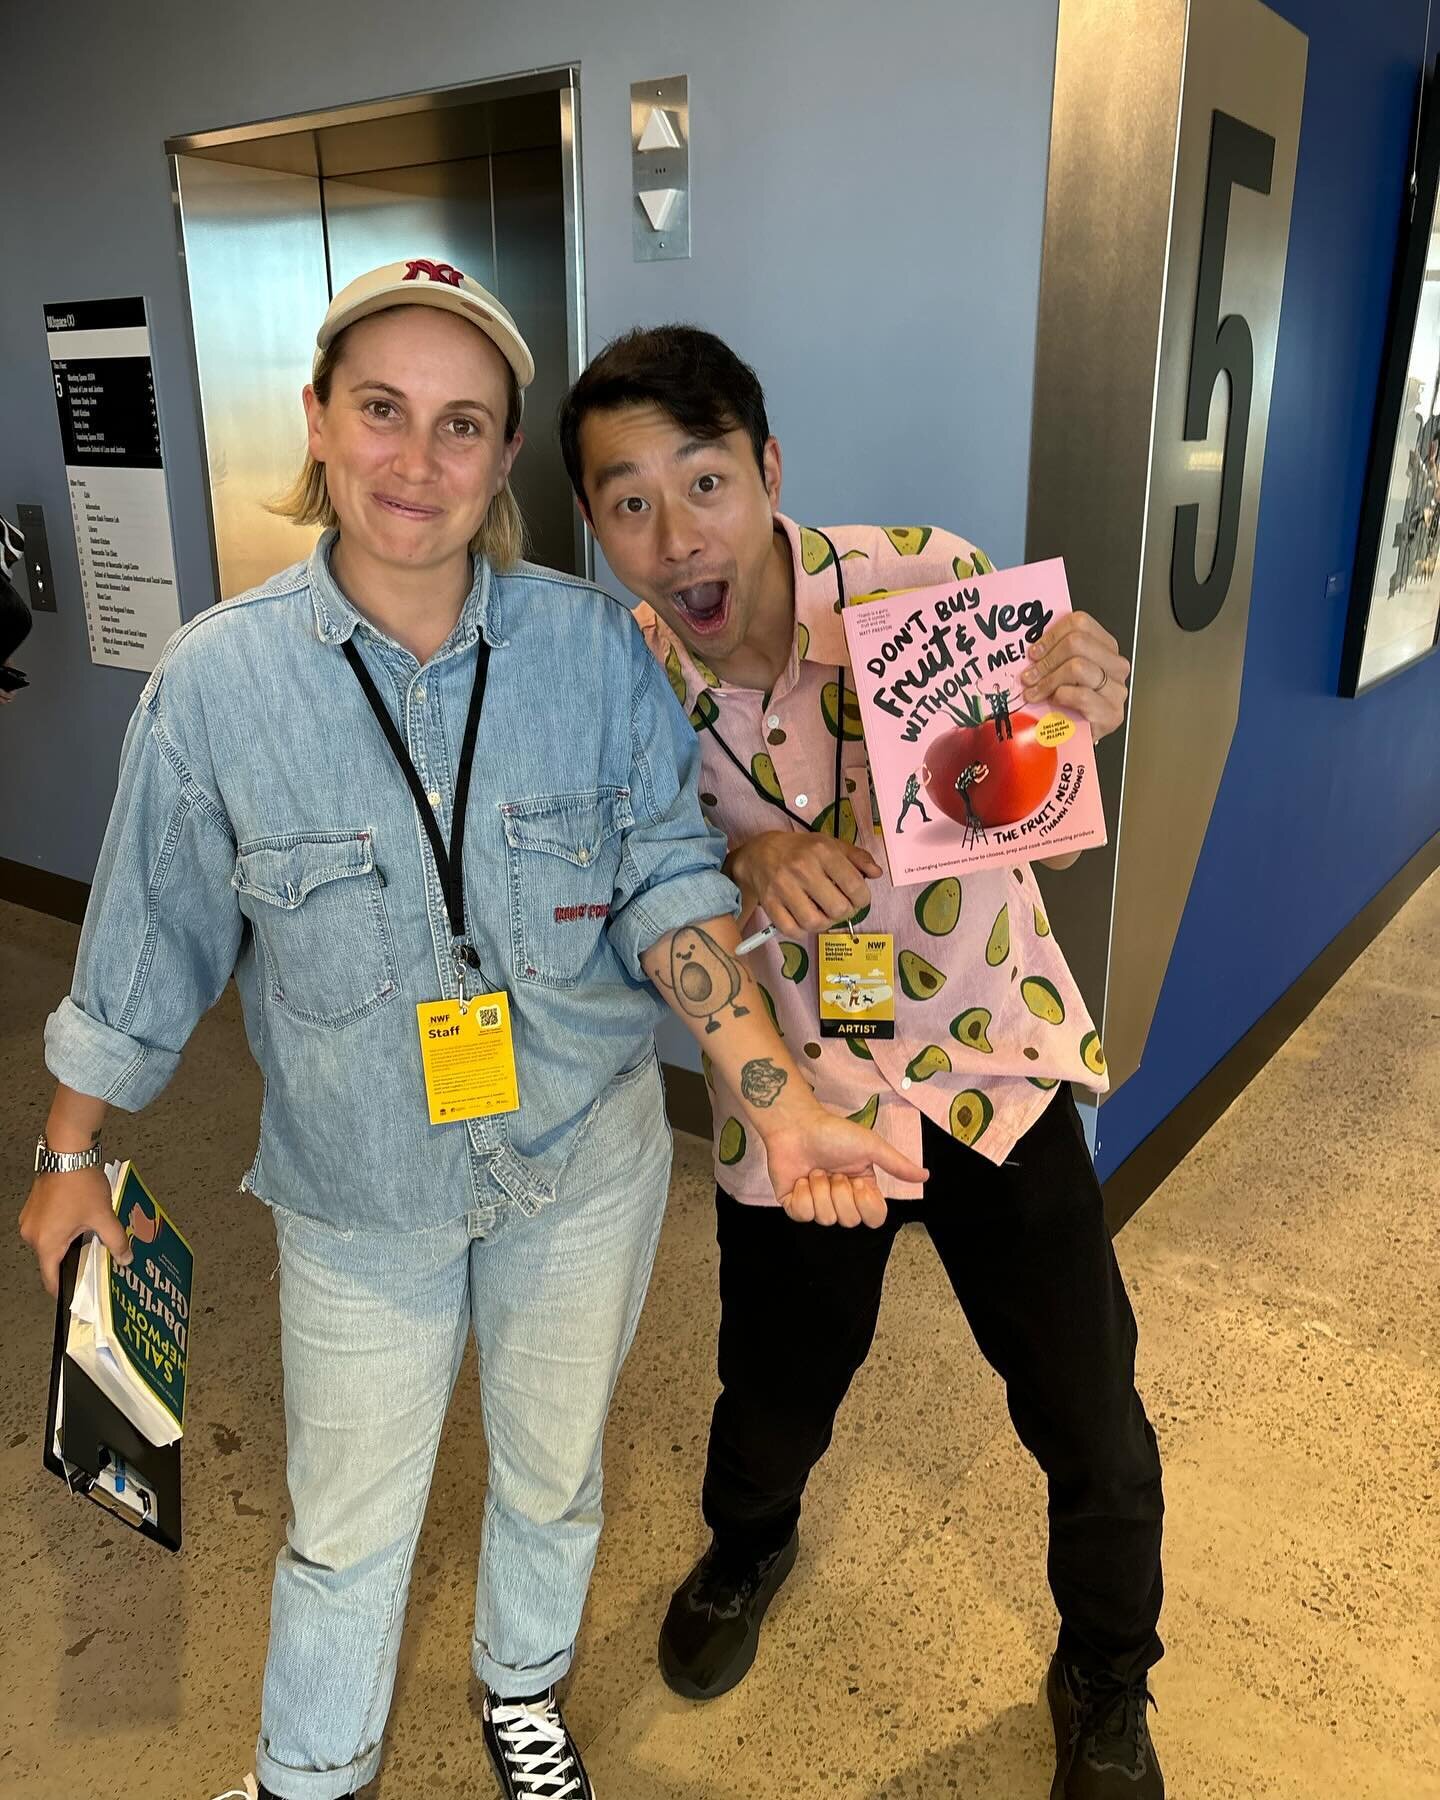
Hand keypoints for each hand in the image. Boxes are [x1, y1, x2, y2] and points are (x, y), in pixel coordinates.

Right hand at [19, 1168, 129, 1297]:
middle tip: (92, 1263)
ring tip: (90, 1241)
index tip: (76, 1296)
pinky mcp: (34, 1209)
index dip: (65, 1289)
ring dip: (68, 1244)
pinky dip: (62, 1230)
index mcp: (46, 1243)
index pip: (51, 1278)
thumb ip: (116, 1241)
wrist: (68, 1153)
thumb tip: (125, 1258)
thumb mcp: (103, 1216)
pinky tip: (80, 1224)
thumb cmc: (80, 1183)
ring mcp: (31, 1221)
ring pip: (51, 1243)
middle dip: (72, 1262)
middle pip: (52, 1260)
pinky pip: (48, 1229)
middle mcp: (33, 1235)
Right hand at [728, 831, 882, 934]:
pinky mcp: (769, 903)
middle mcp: (803, 868)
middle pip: (838, 909)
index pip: (855, 887)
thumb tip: (877, 874)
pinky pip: (792, 930)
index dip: (863, 899)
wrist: (759, 853)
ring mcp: (783, 887)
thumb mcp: (830, 844)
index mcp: (822, 851)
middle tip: (840, 907)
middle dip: (845, 913)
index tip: (858, 899)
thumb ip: (857, 857)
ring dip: (825, 924)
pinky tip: (805, 920)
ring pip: (815, 923)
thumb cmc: (801, 850)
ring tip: (824, 914)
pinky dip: (803, 931)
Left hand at [760, 1104, 926, 1228]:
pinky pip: (803, 1215)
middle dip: (840, 1192)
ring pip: (825, 1218)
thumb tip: (925, 1176)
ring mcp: (818, 1204)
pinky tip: (801, 1179)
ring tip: (816, 1170)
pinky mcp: (795, 1205)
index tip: (858, 1182)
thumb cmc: (834, 1133)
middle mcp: (843, 1200)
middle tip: (833, 1171)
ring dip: (819, 1189)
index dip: (866, 1203)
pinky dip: (801, 1195)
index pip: (875, 1218)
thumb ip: (897, 1164)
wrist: (797, 1126)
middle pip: (849, 1220)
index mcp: (863, 1189)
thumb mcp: (871, 1146)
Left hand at [1020, 612, 1129, 740]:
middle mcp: (1115, 665)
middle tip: (1029, 676)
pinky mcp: (1111, 713)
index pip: (1081, 623)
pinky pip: (1081, 695)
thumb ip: (1055, 654)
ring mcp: (1117, 689)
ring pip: (1077, 667)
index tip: (1034, 652)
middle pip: (1077, 643)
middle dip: (1047, 660)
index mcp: (1106, 647)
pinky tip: (1054, 702)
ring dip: (1048, 680)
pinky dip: (1061, 697)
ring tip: (1034, 692)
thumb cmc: (1069, 704)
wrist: (1079, 737)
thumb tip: (1030, 647)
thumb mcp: (1063, 672)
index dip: (1052, 635)